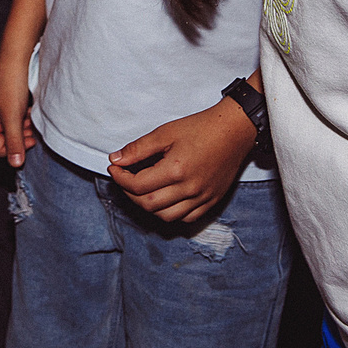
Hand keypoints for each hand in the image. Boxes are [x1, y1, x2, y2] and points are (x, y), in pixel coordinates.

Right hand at [0, 54, 37, 168]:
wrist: (17, 59)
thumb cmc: (11, 84)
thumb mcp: (13, 117)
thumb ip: (14, 141)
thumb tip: (15, 164)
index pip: (1, 150)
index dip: (17, 147)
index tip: (30, 137)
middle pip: (8, 142)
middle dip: (22, 136)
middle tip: (30, 124)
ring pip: (15, 132)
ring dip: (25, 127)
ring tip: (29, 115)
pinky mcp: (9, 107)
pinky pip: (18, 121)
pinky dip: (26, 119)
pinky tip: (29, 109)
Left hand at [108, 98, 253, 221]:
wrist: (234, 131)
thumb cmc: (200, 128)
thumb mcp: (165, 132)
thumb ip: (138, 148)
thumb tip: (116, 159)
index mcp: (176, 170)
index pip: (137, 186)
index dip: (120, 178)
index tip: (114, 168)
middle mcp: (189, 189)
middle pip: (148, 204)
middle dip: (129, 194)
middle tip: (124, 179)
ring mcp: (202, 198)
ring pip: (166, 216)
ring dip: (148, 206)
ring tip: (142, 190)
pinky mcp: (212, 201)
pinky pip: (187, 218)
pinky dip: (171, 213)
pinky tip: (165, 198)